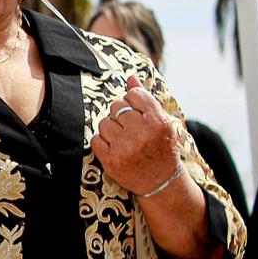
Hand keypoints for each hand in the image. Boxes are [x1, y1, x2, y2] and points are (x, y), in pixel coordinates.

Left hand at [92, 77, 184, 195]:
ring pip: (104, 122)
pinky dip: (101, 141)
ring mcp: (126, 148)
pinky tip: (114, 147)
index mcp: (158, 121)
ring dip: (110, 128)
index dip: (131, 101)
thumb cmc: (161, 147)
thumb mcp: (162, 122)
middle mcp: (142, 133)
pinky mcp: (111, 160)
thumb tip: (131, 77)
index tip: (135, 111)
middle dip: (120, 114)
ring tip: (122, 138)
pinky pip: (95, 139)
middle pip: (116, 107)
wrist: (161, 181)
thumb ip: (146, 99)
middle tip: (129, 128)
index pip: (134, 95)